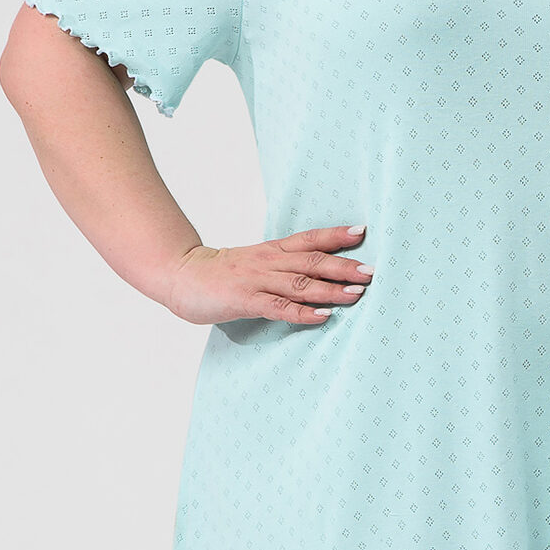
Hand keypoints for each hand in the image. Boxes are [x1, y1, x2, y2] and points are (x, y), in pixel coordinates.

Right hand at [160, 224, 373, 325]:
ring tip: (357, 294)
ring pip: (300, 284)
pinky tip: (323, 317)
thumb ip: (282, 267)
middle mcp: (269, 262)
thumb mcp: (254, 263)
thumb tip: (314, 275)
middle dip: (344, 266)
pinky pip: (278, 307)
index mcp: (272, 251)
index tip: (362, 232)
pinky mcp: (245, 300)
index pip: (309, 239)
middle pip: (312, 261)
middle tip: (371, 272)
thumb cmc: (219, 273)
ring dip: (331, 289)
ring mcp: (257, 281)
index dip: (335, 235)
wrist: (179, 274)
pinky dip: (303, 313)